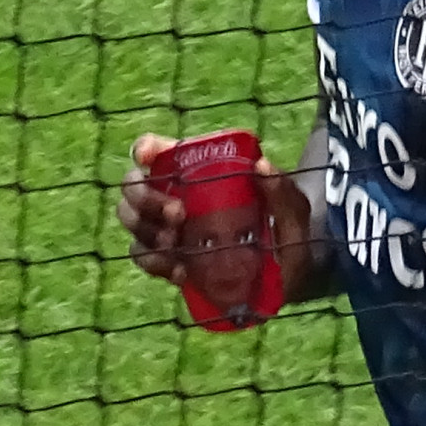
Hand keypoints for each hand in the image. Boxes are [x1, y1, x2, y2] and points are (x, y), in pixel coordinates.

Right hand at [118, 133, 317, 302]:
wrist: (294, 276)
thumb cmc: (290, 231)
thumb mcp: (293, 209)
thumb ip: (281, 190)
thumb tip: (261, 167)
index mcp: (201, 172)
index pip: (160, 151)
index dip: (145, 149)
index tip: (148, 158)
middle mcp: (177, 195)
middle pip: (134, 187)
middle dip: (145, 199)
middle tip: (177, 215)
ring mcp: (170, 229)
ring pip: (132, 222)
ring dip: (145, 231)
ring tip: (174, 243)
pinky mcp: (171, 260)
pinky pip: (144, 257)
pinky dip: (155, 263)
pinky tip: (181, 272)